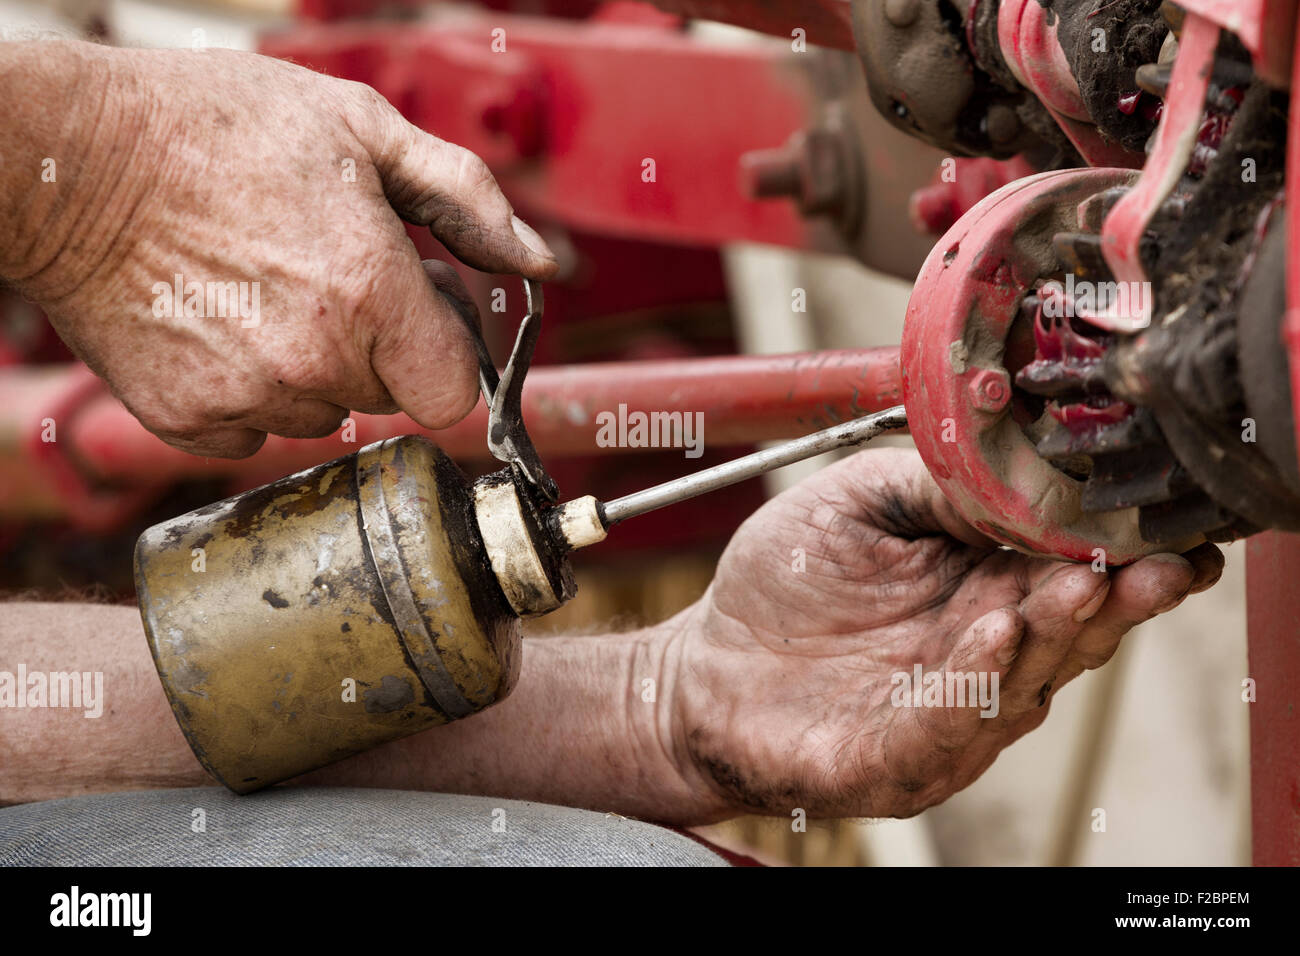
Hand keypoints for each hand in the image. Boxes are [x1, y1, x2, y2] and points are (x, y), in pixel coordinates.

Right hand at [2, 41, 555, 456]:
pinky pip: (253, 429)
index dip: (443, 355)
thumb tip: (538, 260)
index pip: (454, 392)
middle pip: (387, 399)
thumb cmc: (212, 128)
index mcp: (372, 293)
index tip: (418, 321)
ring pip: (320, 414)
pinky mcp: (188, 418)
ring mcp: (248, 396)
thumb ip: (466, 202)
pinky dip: (247, 388)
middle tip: (324, 276)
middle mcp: (316, 359)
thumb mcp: (361, 129)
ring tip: (262, 289)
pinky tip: (221, 322)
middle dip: (376, 347)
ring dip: (311, 368)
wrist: (69, 161)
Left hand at [665, 447, 1222, 819]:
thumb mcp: (860, 501)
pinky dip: (975, 684)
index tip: (1170, 527)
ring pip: (1022, 680)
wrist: (702, 664)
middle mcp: (980, 657)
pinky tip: (993, 634)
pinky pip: (945, 727)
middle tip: (1150, 560)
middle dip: (1115, 596)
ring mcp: (945, 716)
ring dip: (1055, 633)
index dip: (1122, 554)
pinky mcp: (894, 759)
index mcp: (982, 592)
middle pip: (1068, 632)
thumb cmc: (786, 582)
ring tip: (1077, 583)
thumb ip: (937, 486)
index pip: (1070, 574)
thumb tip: (1020, 465)